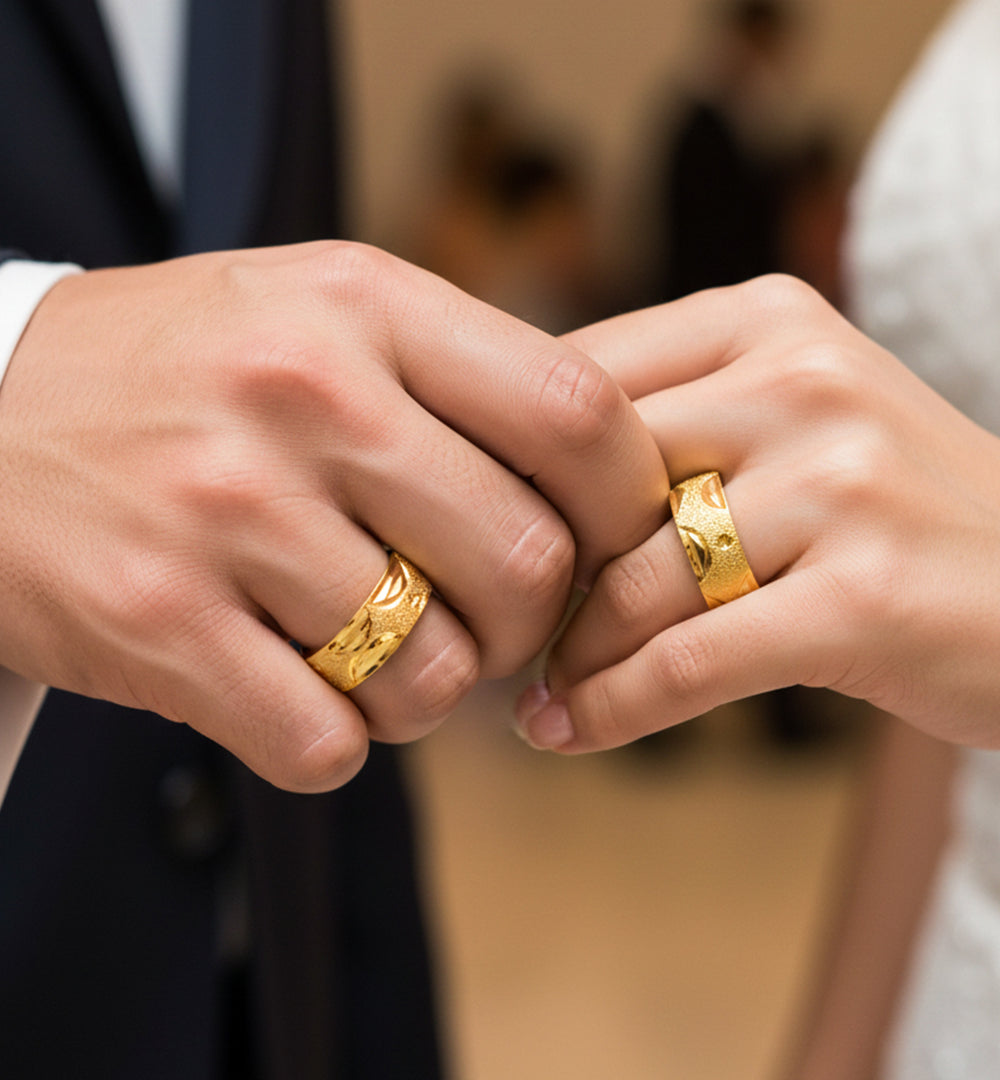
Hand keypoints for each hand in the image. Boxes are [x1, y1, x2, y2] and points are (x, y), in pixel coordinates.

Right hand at [0, 242, 668, 789]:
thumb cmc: (184, 372)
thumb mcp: (318, 315)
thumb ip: (455, 378)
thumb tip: (600, 480)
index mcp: (364, 306)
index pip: (576, 411)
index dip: (622, 501)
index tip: (603, 543)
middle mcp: (302, 396)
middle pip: (525, 563)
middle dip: (530, 625)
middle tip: (485, 621)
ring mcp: (224, 510)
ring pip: (433, 673)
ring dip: (428, 693)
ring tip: (377, 656)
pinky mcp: (153, 620)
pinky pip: (324, 741)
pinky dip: (335, 743)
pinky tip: (297, 692)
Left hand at [516, 276, 999, 751]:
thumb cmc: (911, 511)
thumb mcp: (802, 418)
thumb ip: (680, 424)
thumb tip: (517, 485)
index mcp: (770, 321)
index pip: (575, 381)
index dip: (505, 470)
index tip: (472, 537)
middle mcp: (803, 380)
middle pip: (591, 483)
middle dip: (533, 570)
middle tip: (497, 626)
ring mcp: (842, 485)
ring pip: (629, 581)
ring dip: (567, 654)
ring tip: (541, 691)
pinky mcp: (867, 597)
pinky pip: (687, 661)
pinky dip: (611, 707)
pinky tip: (568, 732)